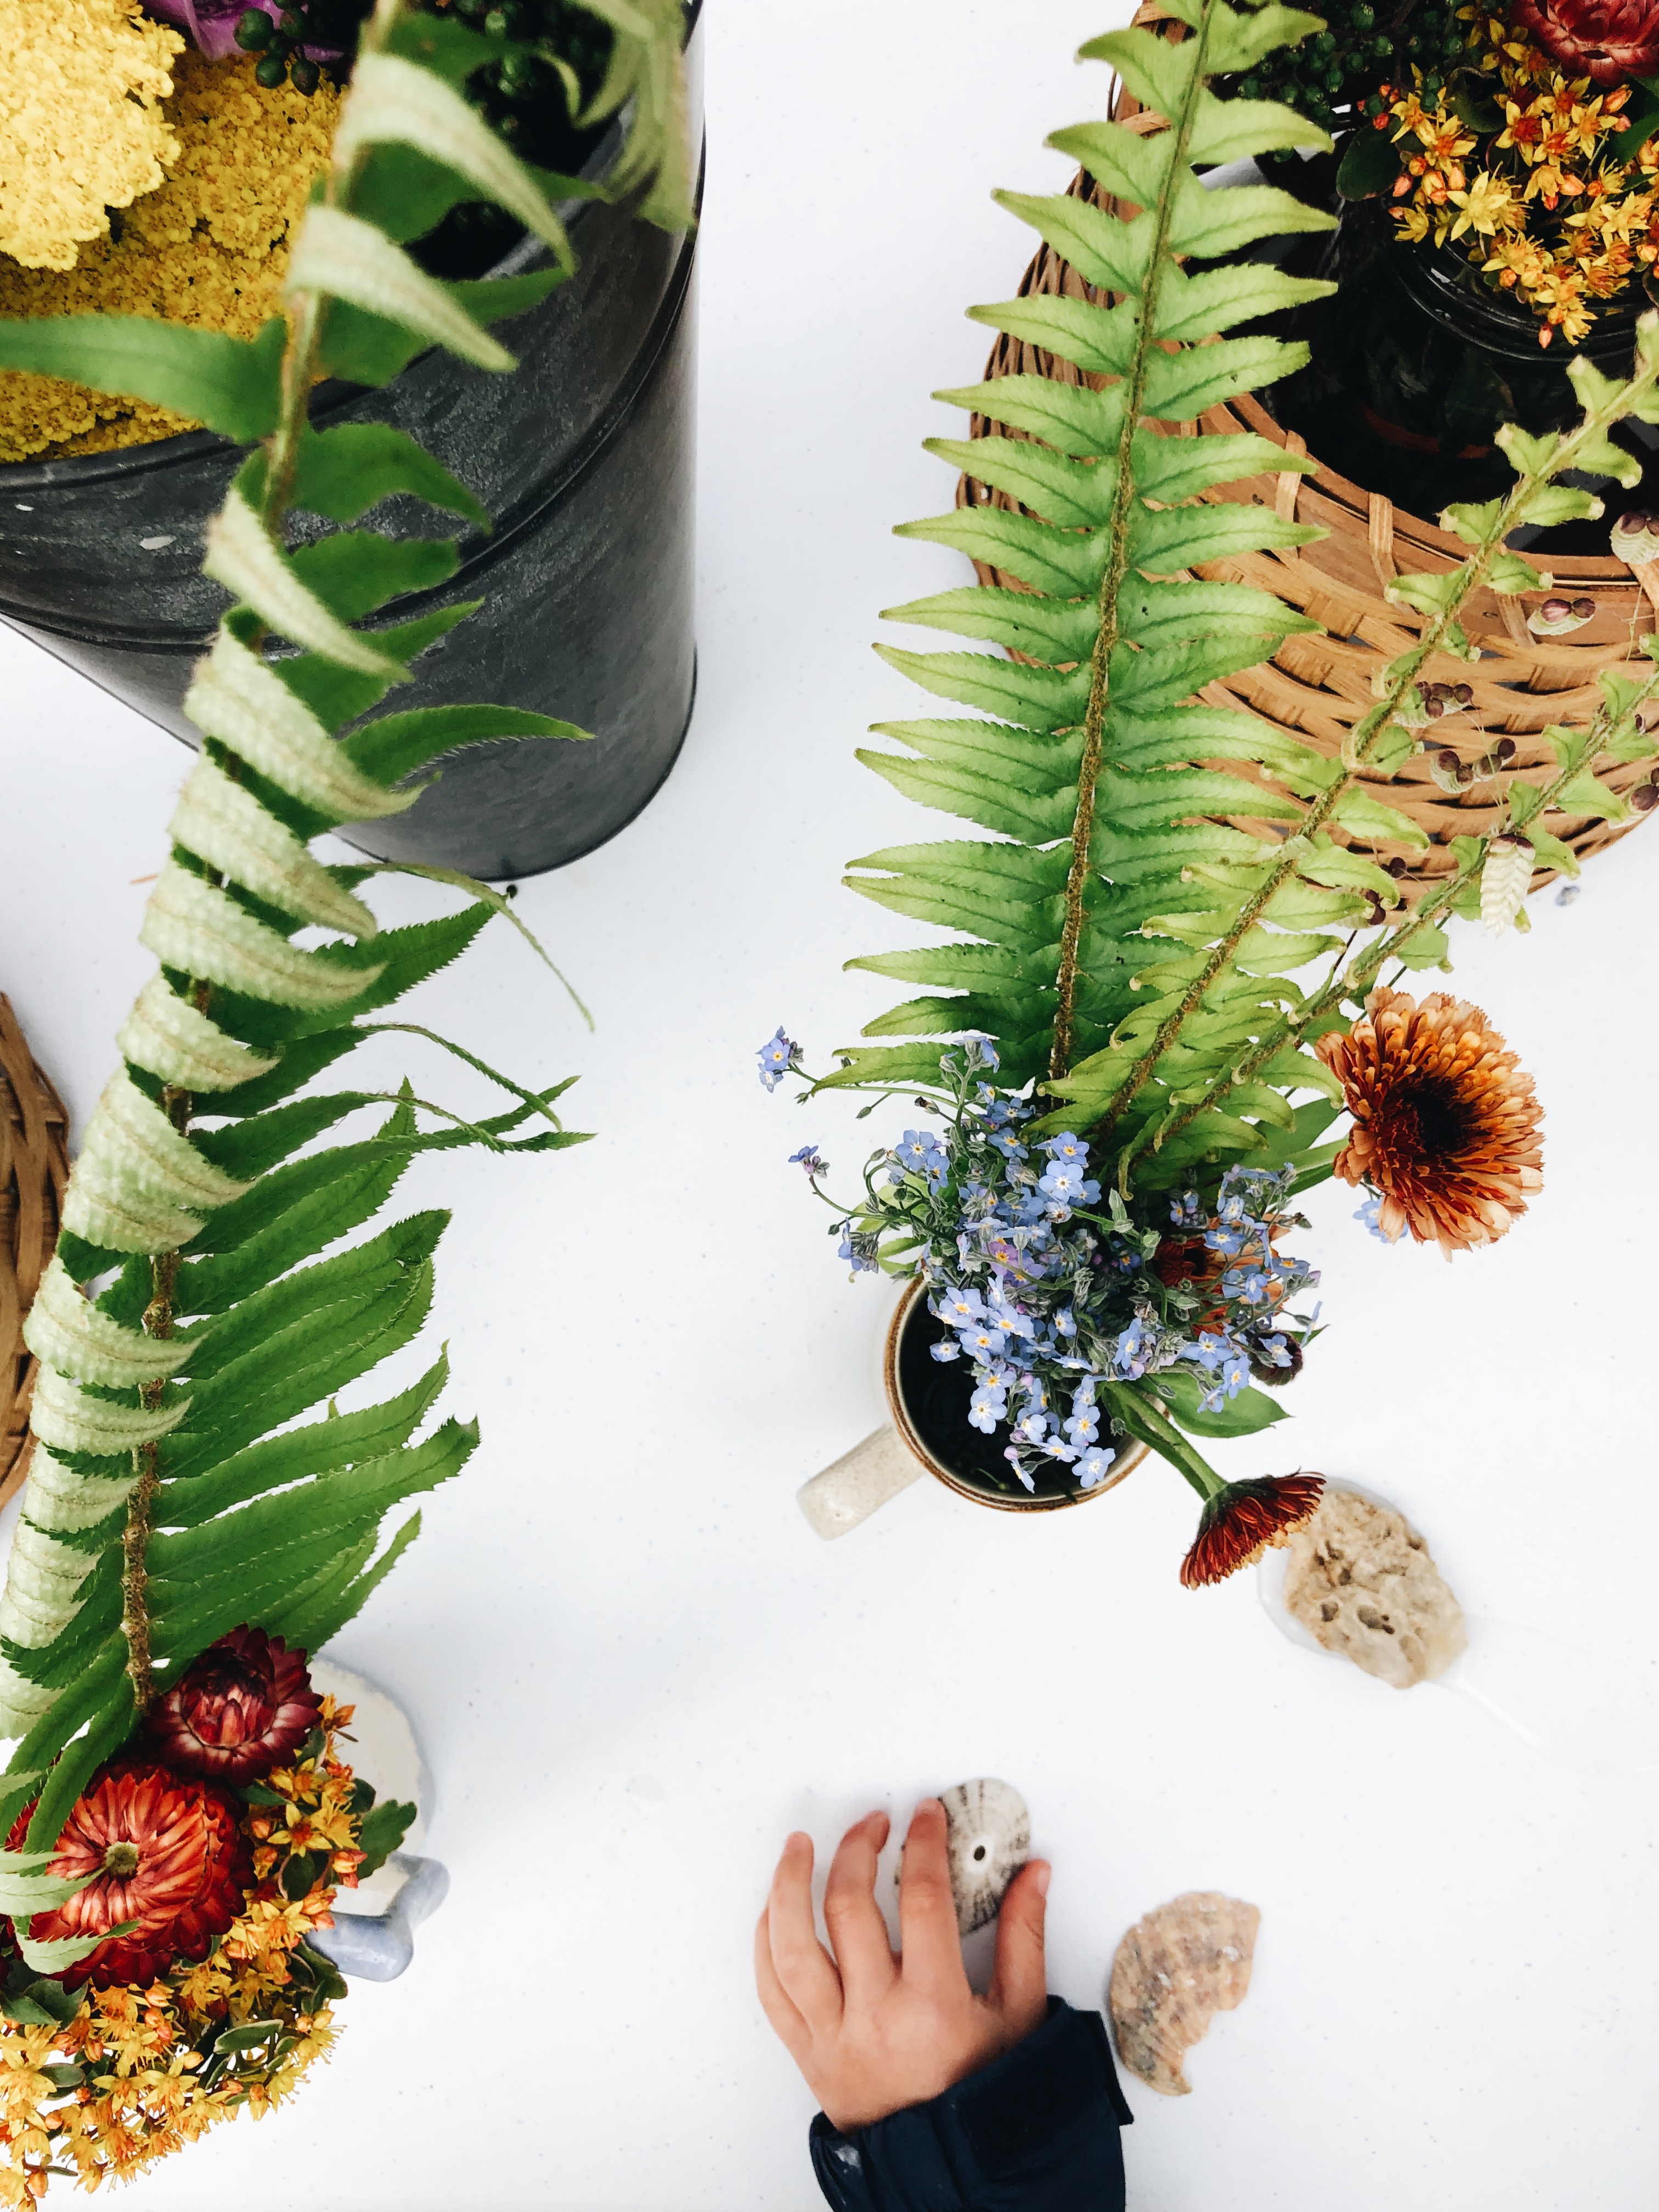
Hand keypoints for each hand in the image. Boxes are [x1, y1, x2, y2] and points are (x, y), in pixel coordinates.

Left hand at [754, 1797, 1050, 2132]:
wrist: (946, 2168)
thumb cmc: (983, 2096)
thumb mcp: (1019, 2017)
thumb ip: (1024, 1938)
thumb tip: (1033, 1874)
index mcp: (933, 2005)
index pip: (921, 1898)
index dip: (923, 1844)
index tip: (926, 1817)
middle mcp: (877, 2016)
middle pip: (848, 1908)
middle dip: (857, 1849)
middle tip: (872, 1824)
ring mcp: (835, 2035)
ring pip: (792, 1946)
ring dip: (789, 1885)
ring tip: (799, 1847)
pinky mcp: (808, 2054)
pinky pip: (772, 1991)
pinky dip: (766, 1943)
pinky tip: (776, 1911)